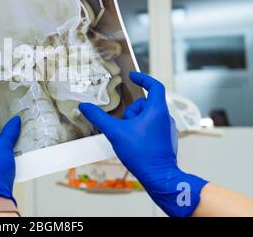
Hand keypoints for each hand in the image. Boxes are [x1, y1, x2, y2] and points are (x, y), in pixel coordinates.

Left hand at [0, 116, 20, 207]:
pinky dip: (5, 154)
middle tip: (17, 127)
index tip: (12, 116)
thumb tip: (15, 120)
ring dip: (6, 144)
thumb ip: (9, 131)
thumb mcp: (3, 146)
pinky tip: (15, 151)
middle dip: (4, 134)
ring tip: (18, 138)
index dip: (0, 120)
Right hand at [79, 72, 207, 216]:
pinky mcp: (167, 140)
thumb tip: (84, 106)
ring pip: (148, 117)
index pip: (154, 85)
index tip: (132, 76)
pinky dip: (142, 131)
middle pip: (145, 104)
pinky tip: (135, 144)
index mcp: (157, 110)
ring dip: (136, 122)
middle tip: (123, 125)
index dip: (143, 78)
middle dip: (131, 112)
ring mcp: (168, 129)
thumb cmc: (141, 153)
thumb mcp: (115, 132)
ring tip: (129, 137)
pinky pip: (152, 128)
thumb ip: (99, 117)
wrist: (159, 177)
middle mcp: (166, 117)